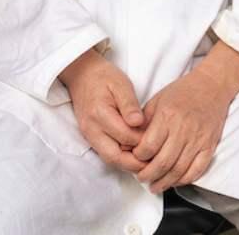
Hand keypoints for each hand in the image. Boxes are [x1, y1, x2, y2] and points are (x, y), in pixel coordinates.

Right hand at [59, 49, 145, 173]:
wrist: (82, 76)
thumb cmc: (104, 77)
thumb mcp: (121, 84)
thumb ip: (129, 104)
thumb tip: (138, 122)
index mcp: (100, 114)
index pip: (124, 136)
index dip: (141, 140)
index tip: (157, 140)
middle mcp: (92, 129)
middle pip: (113, 156)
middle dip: (134, 163)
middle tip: (154, 162)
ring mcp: (89, 135)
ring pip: (108, 158)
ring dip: (127, 163)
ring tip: (147, 162)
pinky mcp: (90, 137)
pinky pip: (105, 153)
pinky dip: (120, 157)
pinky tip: (134, 154)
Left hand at [131, 70, 232, 192]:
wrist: (212, 85)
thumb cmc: (182, 92)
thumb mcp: (156, 101)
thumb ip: (141, 123)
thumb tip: (126, 145)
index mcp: (168, 116)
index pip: (148, 147)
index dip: (137, 158)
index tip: (135, 159)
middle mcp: (184, 128)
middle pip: (162, 163)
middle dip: (147, 175)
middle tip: (142, 177)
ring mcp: (199, 138)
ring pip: (178, 170)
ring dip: (164, 182)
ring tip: (155, 185)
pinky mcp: (210, 144)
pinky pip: (197, 169)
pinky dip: (184, 180)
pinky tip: (175, 180)